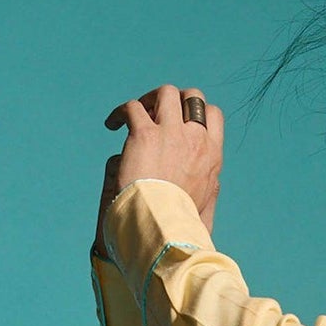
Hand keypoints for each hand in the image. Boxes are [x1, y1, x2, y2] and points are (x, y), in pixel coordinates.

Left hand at [95, 82, 222, 257]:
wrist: (162, 231)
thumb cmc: (180, 228)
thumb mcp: (207, 209)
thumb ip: (211, 192)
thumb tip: (214, 185)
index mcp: (212, 156)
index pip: (213, 115)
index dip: (196, 112)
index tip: (179, 123)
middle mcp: (196, 140)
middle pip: (193, 96)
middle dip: (175, 98)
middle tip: (156, 113)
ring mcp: (172, 134)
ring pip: (165, 93)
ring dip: (150, 99)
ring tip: (133, 115)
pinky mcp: (145, 135)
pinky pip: (132, 107)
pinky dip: (121, 112)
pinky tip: (112, 125)